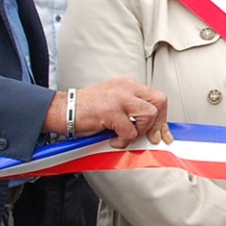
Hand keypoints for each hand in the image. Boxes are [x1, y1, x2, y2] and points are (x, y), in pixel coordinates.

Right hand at [49, 78, 170, 146]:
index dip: (163, 118)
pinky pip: (130, 131)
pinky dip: (123, 141)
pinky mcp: (111, 111)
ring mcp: (119, 98)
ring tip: (125, 136)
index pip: (157, 97)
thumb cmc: (86, 109)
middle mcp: (126, 88)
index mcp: (128, 85)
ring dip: (140, 131)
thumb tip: (153, 128)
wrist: (63, 110)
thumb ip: (132, 109)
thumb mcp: (114, 102)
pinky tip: (113, 140)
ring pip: (149, 114)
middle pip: (160, 101)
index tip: (162, 133)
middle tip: (150, 137)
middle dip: (159, 123)